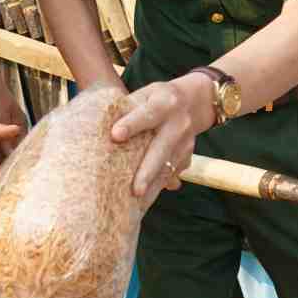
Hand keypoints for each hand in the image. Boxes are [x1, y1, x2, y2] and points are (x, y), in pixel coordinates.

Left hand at [111, 73, 217, 207]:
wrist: (196, 100)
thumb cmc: (159, 97)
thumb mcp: (146, 93)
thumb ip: (128, 108)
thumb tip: (101, 128)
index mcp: (164, 103)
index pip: (147, 114)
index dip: (131, 124)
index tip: (115, 135)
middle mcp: (178, 123)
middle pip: (161, 149)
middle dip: (148, 170)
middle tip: (135, 190)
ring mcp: (186, 142)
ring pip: (167, 167)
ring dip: (152, 186)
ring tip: (136, 204)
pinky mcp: (188, 156)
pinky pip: (171, 174)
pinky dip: (157, 187)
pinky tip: (143, 202)